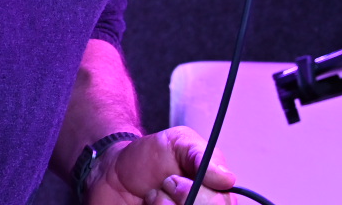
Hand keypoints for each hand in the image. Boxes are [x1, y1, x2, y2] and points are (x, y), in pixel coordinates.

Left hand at [83, 127, 236, 204]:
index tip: (174, 179)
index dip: (200, 195)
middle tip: (165, 183)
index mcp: (215, 195)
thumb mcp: (177, 141)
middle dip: (181, 198)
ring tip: (153, 196)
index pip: (223, 204)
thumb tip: (227, 178)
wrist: (114, 172)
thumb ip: (202, 155)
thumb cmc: (150, 157)